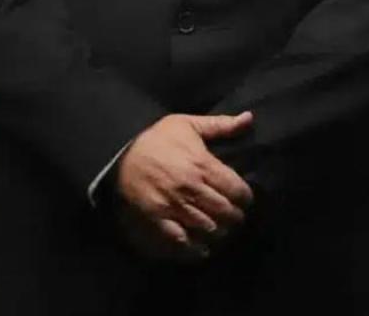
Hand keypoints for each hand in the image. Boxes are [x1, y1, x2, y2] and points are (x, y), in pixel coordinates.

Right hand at [114, 112, 254, 257]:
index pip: (236, 189)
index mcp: (203, 165)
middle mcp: (191, 188)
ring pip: (206, 226)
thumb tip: (249, 118)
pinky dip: (193, 248)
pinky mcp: (156, 218)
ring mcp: (173, 205)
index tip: (246, 200)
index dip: (246, 198)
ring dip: (219, 232)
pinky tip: (202, 249)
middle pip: (224, 211)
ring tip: (223, 231)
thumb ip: (221, 125)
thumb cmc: (157, 138)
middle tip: (237, 218)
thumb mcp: (189, 124)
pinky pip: (179, 238)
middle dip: (235, 217)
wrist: (119, 152)